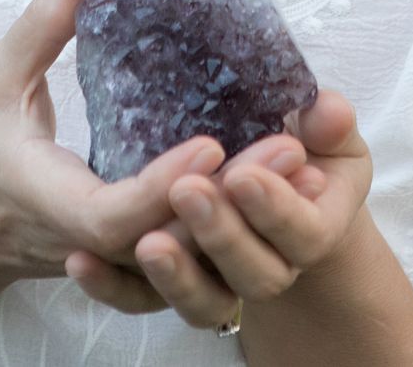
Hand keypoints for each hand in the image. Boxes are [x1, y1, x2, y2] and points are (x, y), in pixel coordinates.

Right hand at [0, 0, 322, 281]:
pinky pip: (186, 259)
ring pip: (186, 259)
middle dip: (230, 197)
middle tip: (290, 146)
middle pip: (168, 238)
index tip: (212, 140)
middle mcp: (86, 244)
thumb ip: (42, 23)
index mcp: (48, 200)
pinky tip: (278, 192)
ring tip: (303, 168)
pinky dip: (233, 231)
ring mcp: (113, 262)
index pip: (113, 213)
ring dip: (246, 218)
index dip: (163, 183)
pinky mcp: (131, 263)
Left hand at [62, 88, 373, 329]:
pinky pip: (144, 302)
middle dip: (224, 234)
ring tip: (147, 244)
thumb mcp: (327, 134)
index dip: (279, 209)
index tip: (244, 170)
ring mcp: (221, 277)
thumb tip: (329, 110)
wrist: (289, 198)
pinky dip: (113, 289)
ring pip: (203, 301)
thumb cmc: (309, 152)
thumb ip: (331, 121)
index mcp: (316, 223)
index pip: (308, 236)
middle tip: (190, 189)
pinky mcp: (172, 281)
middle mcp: (273, 262)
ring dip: (177, 274)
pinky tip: (81, 264)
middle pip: (256, 275)